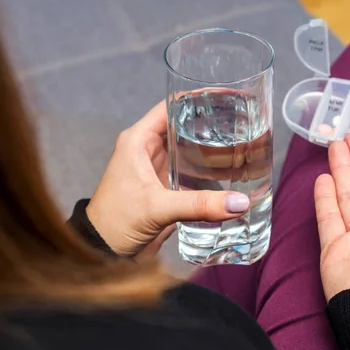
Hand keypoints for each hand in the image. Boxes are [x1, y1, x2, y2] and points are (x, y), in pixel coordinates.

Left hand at [86, 100, 249, 259]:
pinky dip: (211, 172)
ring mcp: (160, 170)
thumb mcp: (157, 208)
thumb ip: (199, 204)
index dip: (198, 97)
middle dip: (214, 123)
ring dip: (214, 148)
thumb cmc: (115, 222)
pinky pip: (193, 173)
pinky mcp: (168, 189)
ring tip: (245, 143)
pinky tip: (233, 173)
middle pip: (186, 126)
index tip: (227, 95)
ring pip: (192, 150)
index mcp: (139, 140)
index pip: (172, 106)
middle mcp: (150, 150)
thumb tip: (239, 203)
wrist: (103, 254)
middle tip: (244, 121)